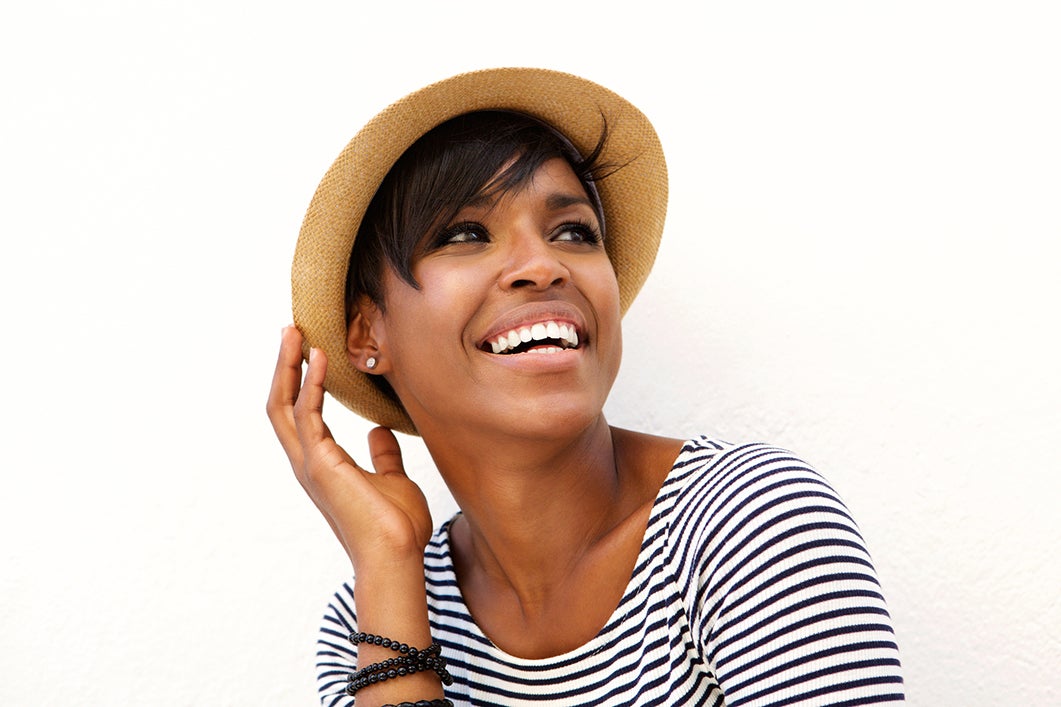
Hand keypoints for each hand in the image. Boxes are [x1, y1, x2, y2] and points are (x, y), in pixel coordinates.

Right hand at [267, 326, 432, 568]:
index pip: (301, 414)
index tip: (309, 348)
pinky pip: (307, 415)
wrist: (398, 556)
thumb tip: (380, 433)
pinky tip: (320, 358)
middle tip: (291, 330)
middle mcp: (309, 462)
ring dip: (289, 367)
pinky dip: (311, 384)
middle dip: (284, 367)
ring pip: (284, 406)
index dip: (300, 381)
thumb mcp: (394, 480)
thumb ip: (383, 456)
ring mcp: (310, 465)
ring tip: (297, 333)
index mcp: (323, 464)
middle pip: (281, 405)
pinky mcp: (320, 465)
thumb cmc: (398, 527)